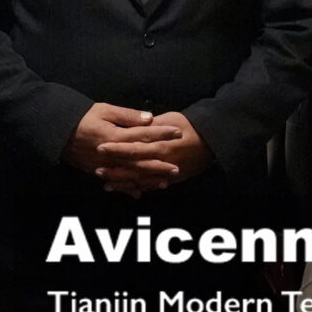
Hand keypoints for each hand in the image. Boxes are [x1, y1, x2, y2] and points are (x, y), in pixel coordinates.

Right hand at [66, 101, 176, 193]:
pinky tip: (139, 193)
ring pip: (130, 175)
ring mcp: (104, 166)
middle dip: (160, 164)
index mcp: (115, 137)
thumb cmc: (81, 117)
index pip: (144, 135)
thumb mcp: (104, 110)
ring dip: (147, 180)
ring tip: (165, 183)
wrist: (56, 132)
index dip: (162, 134)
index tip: (178, 133)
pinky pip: (115, 183)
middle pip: (141, 161)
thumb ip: (127, 115)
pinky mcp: (96, 172)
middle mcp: (112, 154)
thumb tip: (149, 118)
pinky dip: (127, 189)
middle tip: (177, 168)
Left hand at [98, 111, 212, 195]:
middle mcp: (161, 161)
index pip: (132, 147)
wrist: (213, 141)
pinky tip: (129, 192)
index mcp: (159, 144)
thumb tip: (136, 124)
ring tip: (106, 185)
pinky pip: (153, 187)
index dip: (116, 148)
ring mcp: (166, 173)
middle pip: (133, 167)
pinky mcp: (172, 180)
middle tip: (97, 170)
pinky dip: (140, 190)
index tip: (100, 147)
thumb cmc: (191, 126)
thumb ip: (152, 124)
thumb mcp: (171, 119)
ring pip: (141, 181)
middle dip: (115, 170)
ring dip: (124, 183)